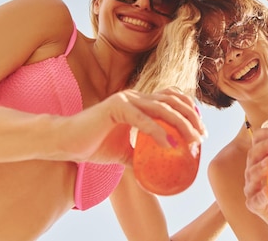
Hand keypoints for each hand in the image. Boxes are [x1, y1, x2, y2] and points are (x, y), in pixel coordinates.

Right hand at [53, 88, 205, 164]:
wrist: (65, 142)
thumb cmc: (92, 144)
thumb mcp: (123, 152)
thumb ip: (140, 155)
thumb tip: (155, 171)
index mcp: (139, 102)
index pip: (171, 98)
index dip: (189, 109)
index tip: (201, 127)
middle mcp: (135, 97)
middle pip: (172, 101)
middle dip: (192, 118)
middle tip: (203, 136)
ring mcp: (126, 100)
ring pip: (162, 108)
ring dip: (181, 124)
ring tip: (192, 140)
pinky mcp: (116, 108)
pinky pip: (143, 120)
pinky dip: (159, 132)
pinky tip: (170, 144)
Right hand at [243, 128, 267, 234]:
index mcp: (261, 158)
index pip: (257, 141)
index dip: (265, 134)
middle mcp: (253, 171)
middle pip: (253, 154)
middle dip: (265, 145)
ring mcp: (252, 188)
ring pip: (252, 175)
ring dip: (260, 167)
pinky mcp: (254, 205)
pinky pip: (255, 199)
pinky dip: (261, 194)